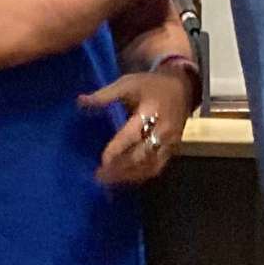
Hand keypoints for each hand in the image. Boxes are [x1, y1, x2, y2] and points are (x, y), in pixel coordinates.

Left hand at [86, 67, 192, 189]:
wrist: (183, 87)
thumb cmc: (151, 85)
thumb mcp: (129, 83)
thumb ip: (105, 95)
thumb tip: (80, 101)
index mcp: (151, 111)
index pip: (132, 135)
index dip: (117, 149)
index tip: (102, 161)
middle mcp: (163, 130)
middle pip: (141, 155)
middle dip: (120, 168)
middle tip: (99, 176)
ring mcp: (170, 142)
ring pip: (149, 165)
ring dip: (128, 175)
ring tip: (108, 181)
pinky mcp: (173, 149)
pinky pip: (156, 167)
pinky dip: (140, 176)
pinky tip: (125, 179)